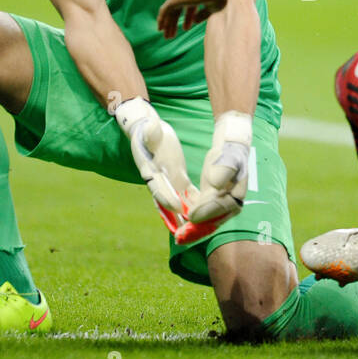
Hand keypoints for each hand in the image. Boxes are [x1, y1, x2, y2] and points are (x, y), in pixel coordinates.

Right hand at [114, 98, 194, 233]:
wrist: (150, 130)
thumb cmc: (150, 130)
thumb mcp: (150, 129)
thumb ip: (151, 132)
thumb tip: (151, 127)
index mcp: (150, 170)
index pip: (158, 187)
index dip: (167, 197)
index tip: (177, 207)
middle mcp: (158, 180)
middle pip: (168, 202)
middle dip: (177, 217)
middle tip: (186, 231)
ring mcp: (169, 181)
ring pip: (179, 202)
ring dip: (188, 216)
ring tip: (198, 230)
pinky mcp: (179, 178)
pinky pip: (188, 195)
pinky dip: (196, 204)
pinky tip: (208, 214)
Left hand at [157, 0, 229, 39]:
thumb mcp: (211, 8)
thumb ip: (203, 14)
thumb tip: (195, 22)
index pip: (189, 7)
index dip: (188, 19)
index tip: (186, 29)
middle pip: (177, 10)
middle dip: (174, 23)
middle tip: (172, 35)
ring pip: (170, 12)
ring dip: (168, 24)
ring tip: (167, 37)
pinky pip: (164, 11)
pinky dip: (161, 19)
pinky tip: (160, 29)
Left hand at [188, 111, 252, 225]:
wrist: (229, 150)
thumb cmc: (229, 155)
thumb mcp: (228, 160)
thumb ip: (222, 172)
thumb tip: (216, 185)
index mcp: (236, 197)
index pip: (218, 209)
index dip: (204, 214)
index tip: (190, 216)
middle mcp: (230, 207)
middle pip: (212, 221)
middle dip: (196, 230)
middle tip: (180, 236)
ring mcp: (220, 207)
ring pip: (205, 222)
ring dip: (191, 230)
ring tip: (178, 237)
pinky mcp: (211, 204)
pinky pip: (201, 216)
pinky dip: (191, 222)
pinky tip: (179, 226)